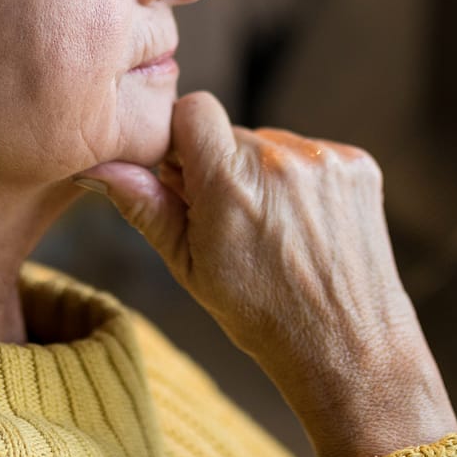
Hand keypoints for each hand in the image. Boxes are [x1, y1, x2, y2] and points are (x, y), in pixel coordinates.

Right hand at [74, 91, 456, 456]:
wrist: (346, 346)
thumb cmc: (262, 313)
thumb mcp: (189, 266)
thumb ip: (145, 206)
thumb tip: (98, 167)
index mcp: (229, 183)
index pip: (191, 109)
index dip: (181, 138)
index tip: (185, 174)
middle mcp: (279, 160)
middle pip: (231, 134)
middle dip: (222, 167)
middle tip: (229, 222)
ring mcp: (324, 160)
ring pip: (271, 145)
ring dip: (263, 175)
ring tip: (273, 232)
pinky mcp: (358, 164)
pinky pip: (311, 155)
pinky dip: (303, 181)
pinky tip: (306, 227)